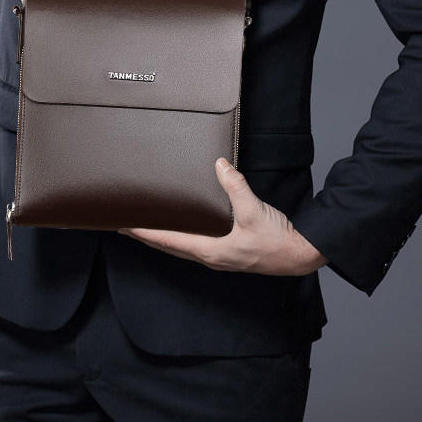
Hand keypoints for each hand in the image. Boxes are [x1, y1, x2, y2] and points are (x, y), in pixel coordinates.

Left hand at [118, 158, 328, 275]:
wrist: (298, 255)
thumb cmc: (276, 240)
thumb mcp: (254, 210)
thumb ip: (235, 186)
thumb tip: (219, 165)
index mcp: (209, 251)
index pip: (168, 241)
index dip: (144, 233)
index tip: (124, 226)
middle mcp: (209, 256)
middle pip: (169, 246)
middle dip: (147, 235)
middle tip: (127, 224)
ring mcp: (217, 256)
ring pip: (180, 247)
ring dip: (162, 236)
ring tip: (147, 224)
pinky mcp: (226, 251)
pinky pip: (194, 244)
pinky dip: (180, 235)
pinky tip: (182, 226)